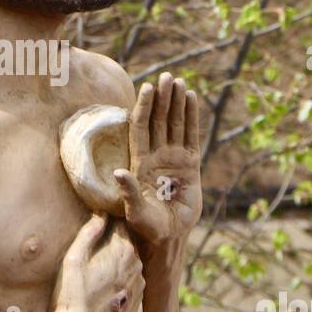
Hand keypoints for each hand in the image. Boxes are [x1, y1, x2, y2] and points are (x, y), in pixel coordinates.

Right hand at [52, 214, 144, 311]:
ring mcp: (139, 286)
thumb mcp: (73, 260)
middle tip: (100, 237)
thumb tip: (101, 214)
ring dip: (120, 259)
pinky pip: (132, 282)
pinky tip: (107, 284)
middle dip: (116, 239)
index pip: (122, 226)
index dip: (111, 220)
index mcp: (123, 251)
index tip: (102, 218)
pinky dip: (123, 278)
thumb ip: (89, 234)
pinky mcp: (137, 302)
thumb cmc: (72, 296)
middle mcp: (137, 266)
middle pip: (129, 244)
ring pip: (132, 263)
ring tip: (101, 262)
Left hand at [114, 72, 202, 244]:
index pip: (141, 128)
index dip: (143, 108)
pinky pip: (190, 135)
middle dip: (161, 98)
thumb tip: (119, 173)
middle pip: (158, 120)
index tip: (147, 88)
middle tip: (166, 75)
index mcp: (140, 162)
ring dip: (176, 103)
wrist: (170, 236)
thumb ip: (130, 192)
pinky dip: (191, 117)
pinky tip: (191, 98)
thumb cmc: (148, 227)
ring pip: (175, 124)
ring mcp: (173, 158)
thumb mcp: (136, 211)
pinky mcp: (190, 164)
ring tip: (178, 81)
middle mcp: (156, 155)